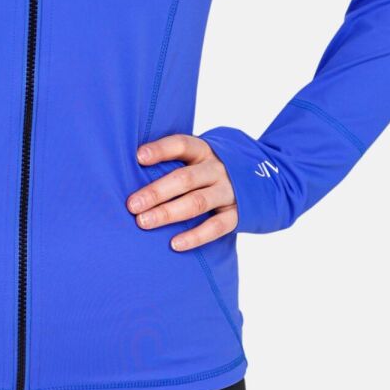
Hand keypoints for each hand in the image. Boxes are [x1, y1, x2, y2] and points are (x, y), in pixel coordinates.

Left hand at [127, 134, 237, 249]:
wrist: (261, 177)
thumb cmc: (208, 169)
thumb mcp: (197, 157)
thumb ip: (172, 161)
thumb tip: (128, 169)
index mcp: (204, 150)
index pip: (181, 144)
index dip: (161, 150)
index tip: (138, 157)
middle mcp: (217, 169)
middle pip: (185, 179)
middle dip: (156, 192)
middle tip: (132, 205)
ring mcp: (230, 191)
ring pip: (197, 202)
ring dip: (169, 213)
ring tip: (143, 223)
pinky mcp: (238, 214)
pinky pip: (217, 227)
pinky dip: (195, 236)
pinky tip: (174, 244)